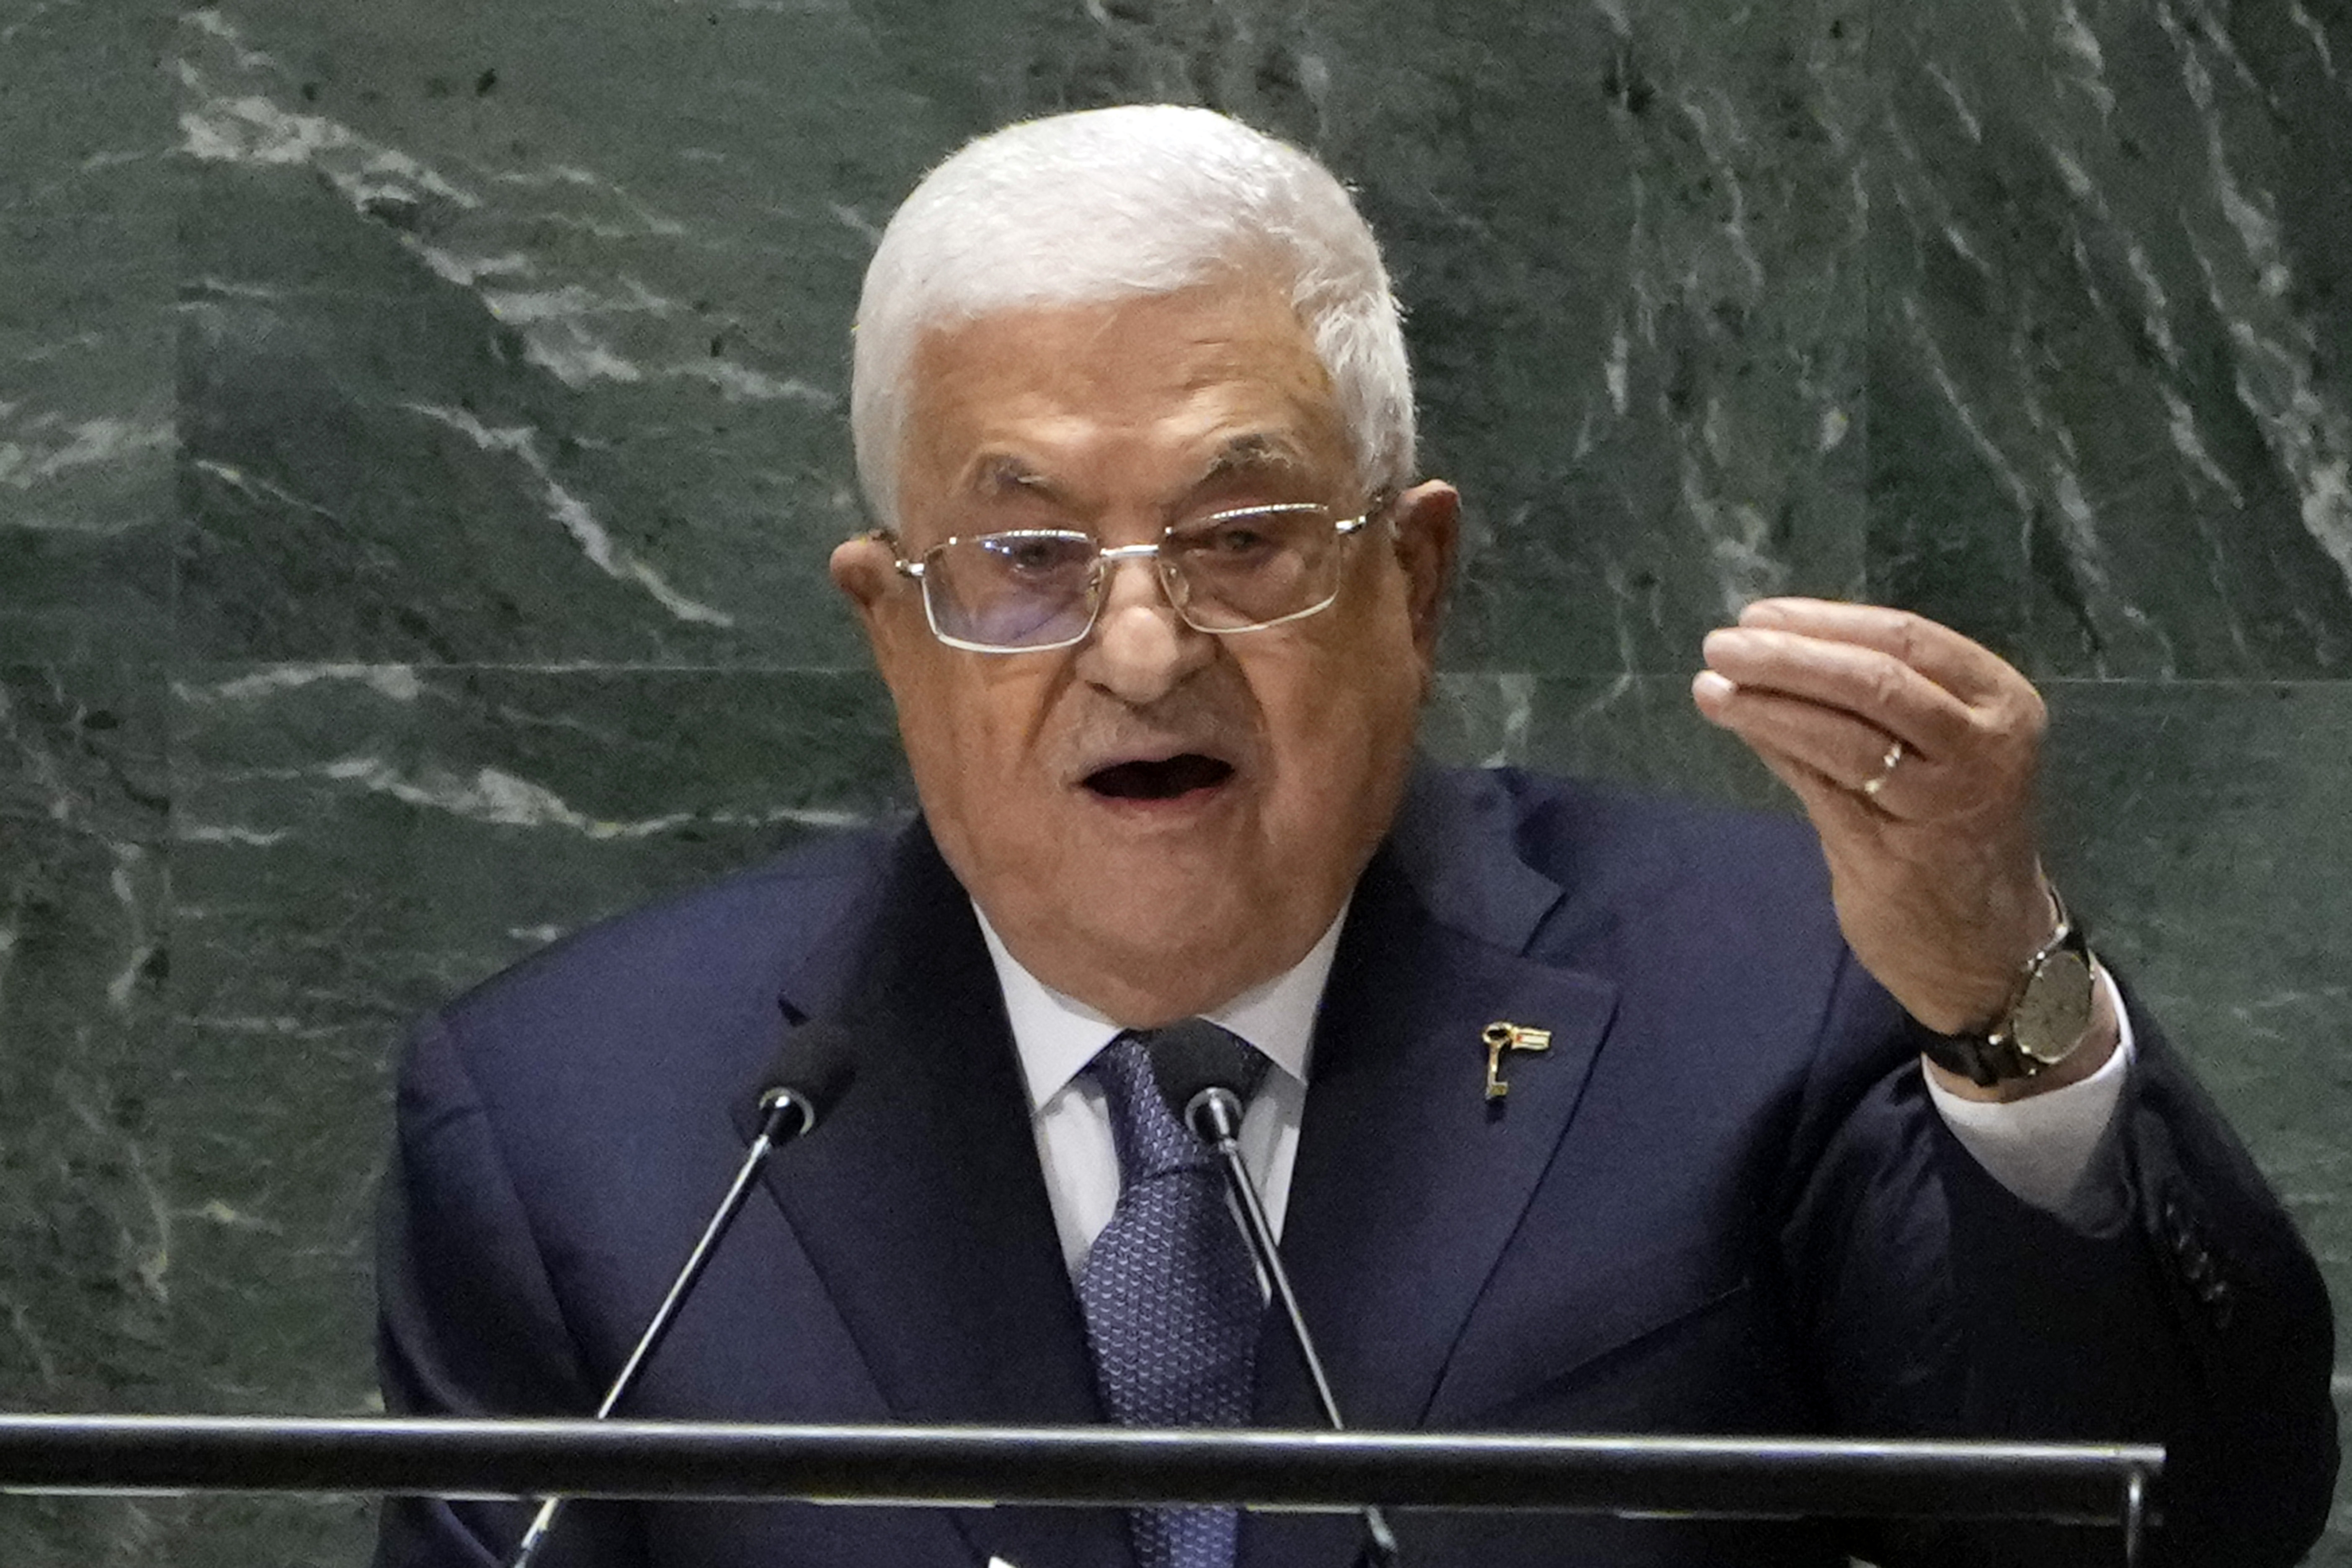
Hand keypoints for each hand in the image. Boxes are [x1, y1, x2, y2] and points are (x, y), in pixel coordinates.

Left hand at [1691, 598, 2068, 1048]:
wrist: (1990, 945)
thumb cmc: (1955, 830)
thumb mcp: (1937, 750)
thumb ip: (1870, 701)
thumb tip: (1772, 649)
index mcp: (2001, 703)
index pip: (1907, 638)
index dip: (1825, 622)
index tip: (1759, 616)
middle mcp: (1983, 748)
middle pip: (1874, 681)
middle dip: (1788, 657)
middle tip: (1722, 644)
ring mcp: (1942, 804)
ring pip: (1844, 734)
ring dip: (1768, 703)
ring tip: (1710, 685)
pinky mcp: (1895, 856)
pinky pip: (1822, 786)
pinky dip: (1775, 748)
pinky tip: (1738, 726)